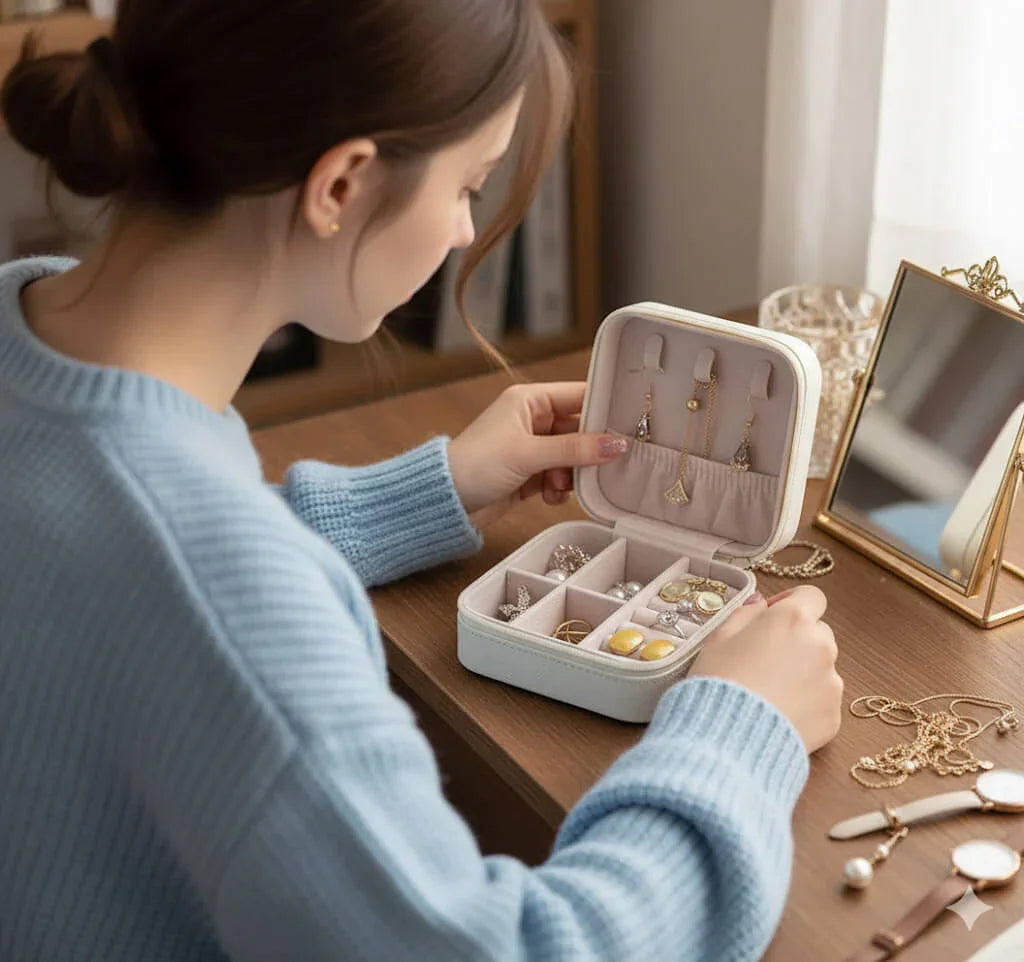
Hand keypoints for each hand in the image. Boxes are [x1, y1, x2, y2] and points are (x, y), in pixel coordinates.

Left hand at [447, 382, 628, 527]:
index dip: (604, 409)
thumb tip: (616, 445)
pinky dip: (560, 488)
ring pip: (572, 457)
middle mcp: (532, 420)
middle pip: (579, 430)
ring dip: (573, 474)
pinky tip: (551, 497)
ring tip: (561, 485)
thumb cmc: (477, 464)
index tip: (629, 425)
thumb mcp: (529, 453)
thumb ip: (575, 450)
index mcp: (530, 400)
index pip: (579, 396)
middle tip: (604, 465)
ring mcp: (532, 447)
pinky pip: (559, 476)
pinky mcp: (529, 474)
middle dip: (589, 451)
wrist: (445, 501)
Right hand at [688, 585, 842, 752]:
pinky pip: (822, 701)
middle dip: (797, 640)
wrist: (728, 737)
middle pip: (818, 632)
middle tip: (765, 659)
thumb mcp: (720, 636)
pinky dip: (805, 704)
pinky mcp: (833, 715)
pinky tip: (777, 712)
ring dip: (803, 672)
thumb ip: (746, 613)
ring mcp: (831, 682)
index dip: (792, 603)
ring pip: (822, 668)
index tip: (772, 617)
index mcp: (793, 619)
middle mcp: (821, 646)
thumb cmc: (720, 681)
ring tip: (769, 692)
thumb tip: (761, 605)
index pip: (811, 596)